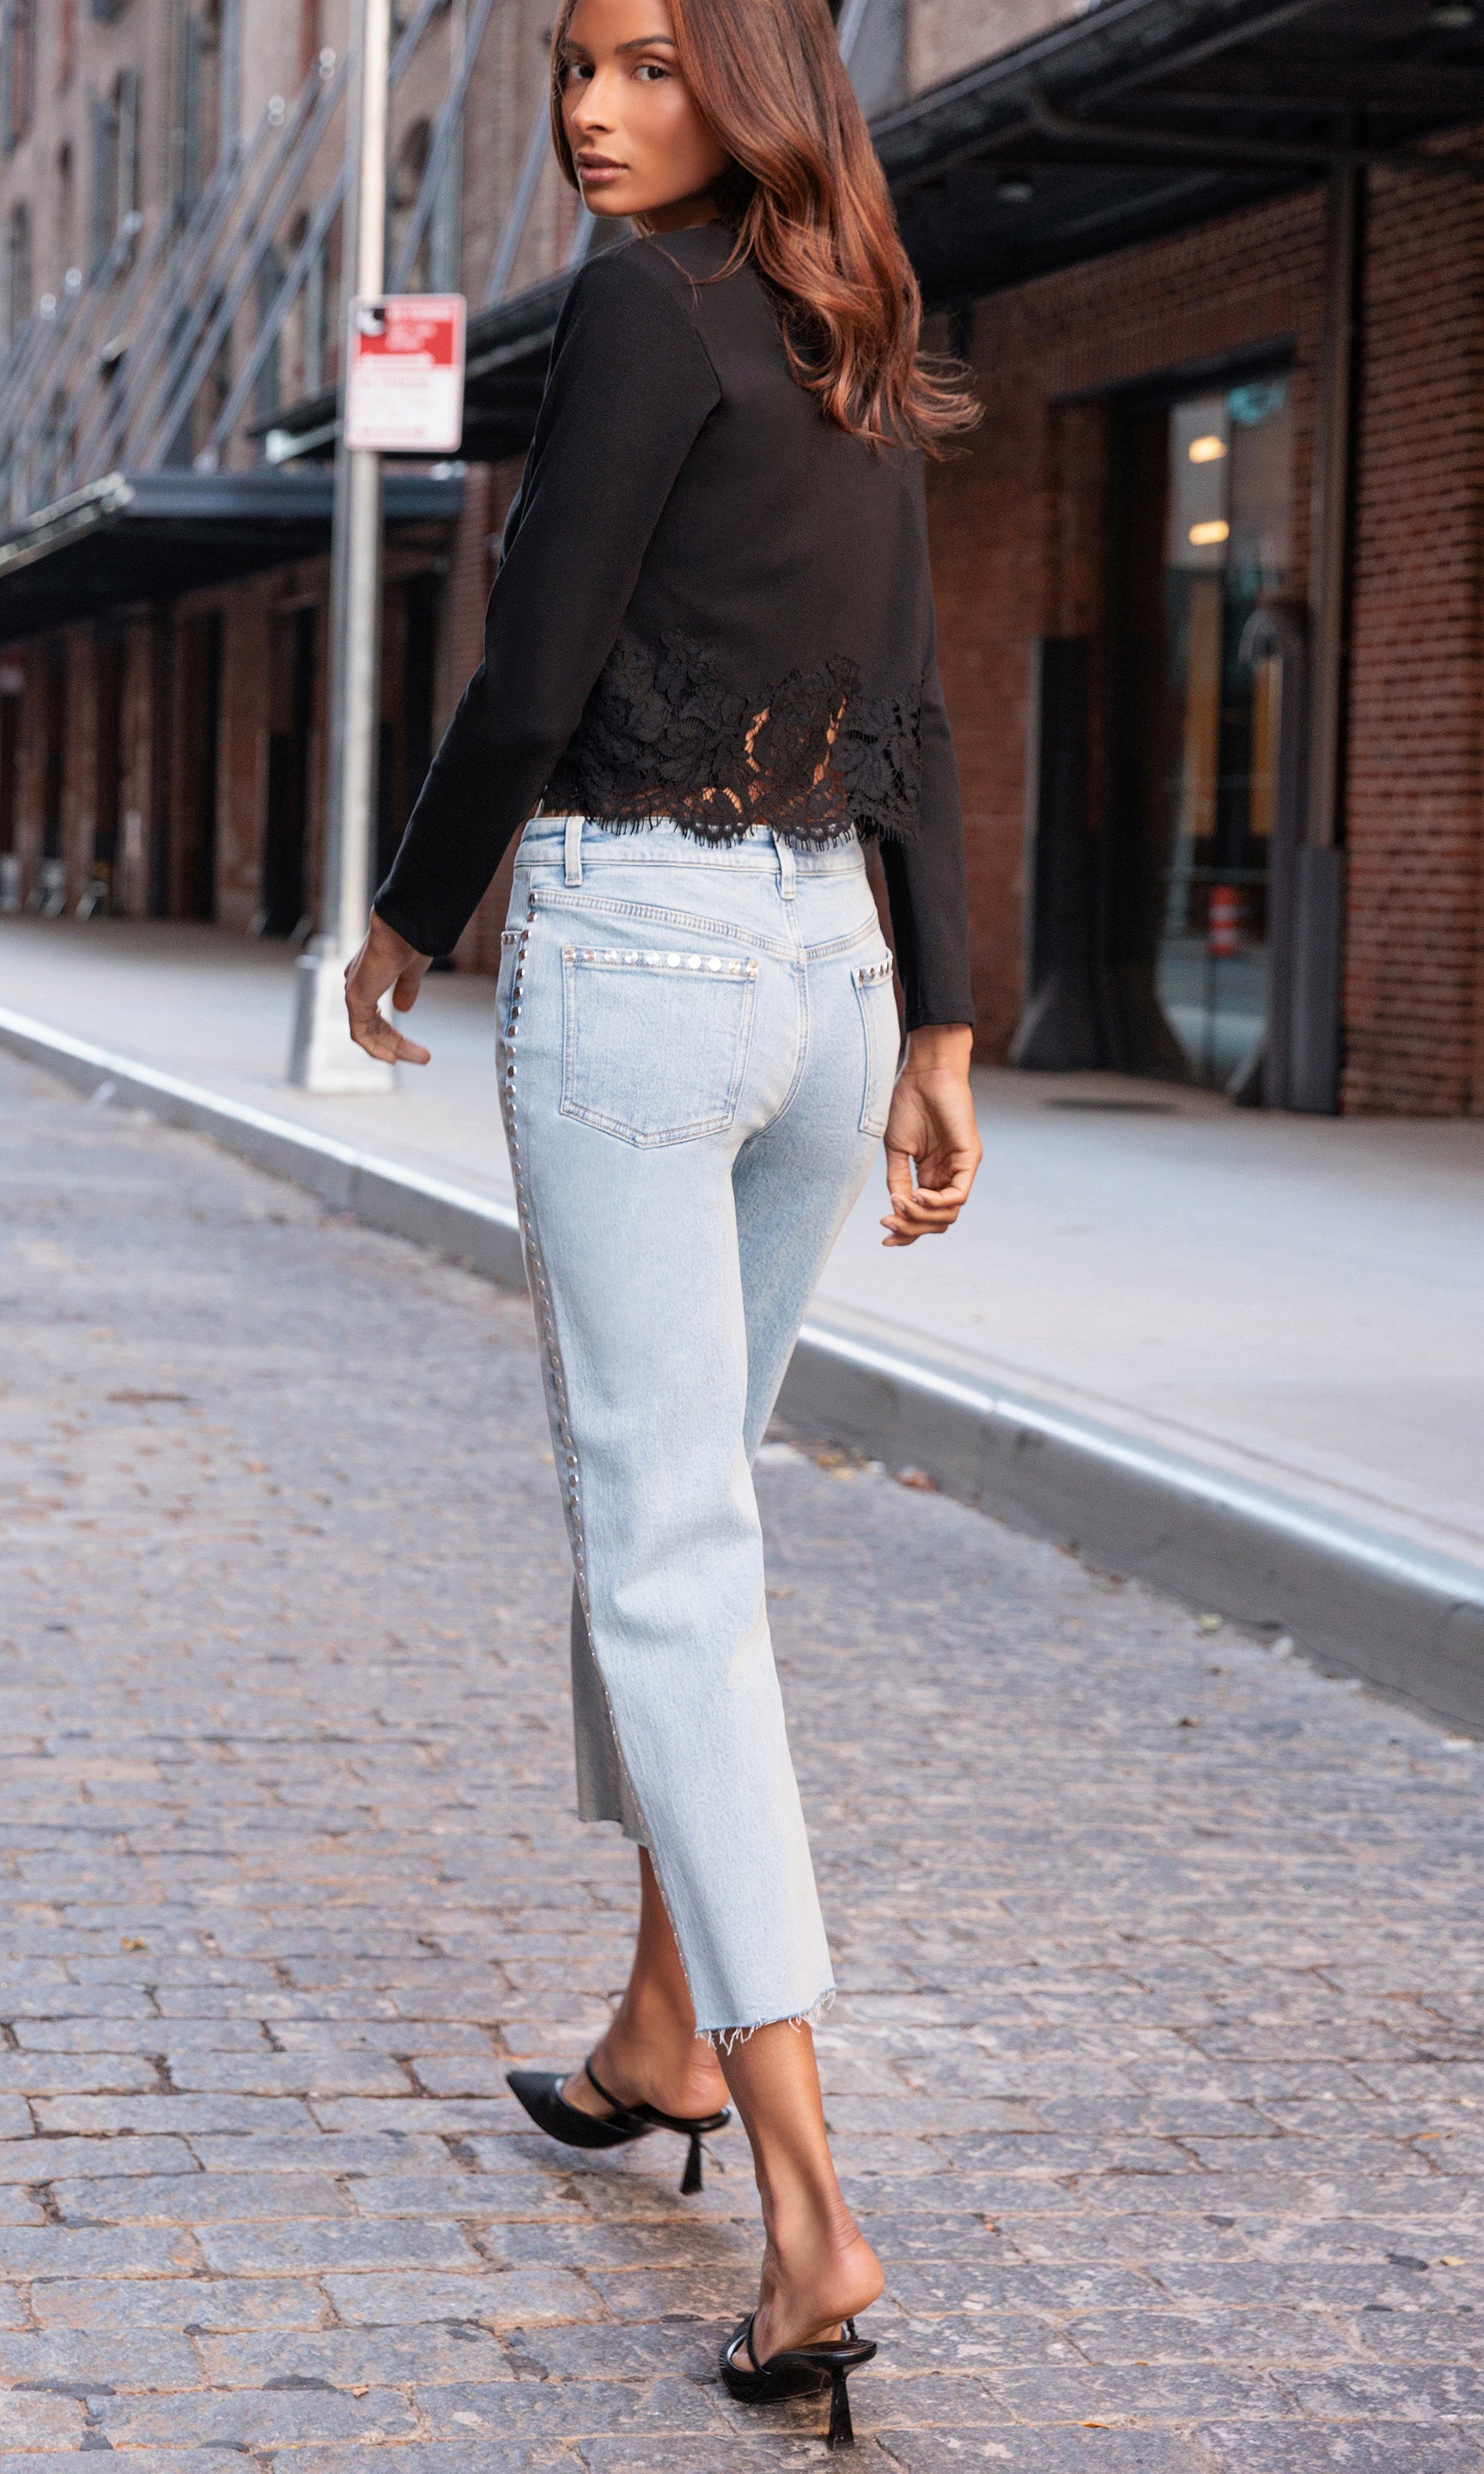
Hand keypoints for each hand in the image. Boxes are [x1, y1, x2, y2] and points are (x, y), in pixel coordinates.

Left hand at [344, 912, 433, 1064]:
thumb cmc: (409, 941)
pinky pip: (360, 1034)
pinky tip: (393, 1058)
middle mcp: (358, 985)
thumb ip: (406, 989)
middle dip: (398, 1044)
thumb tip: (402, 1009)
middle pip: (374, 1026)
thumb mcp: (412, 971)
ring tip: (422, 1058)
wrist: (404, 929)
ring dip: (393, 1048)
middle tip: (423, 1056)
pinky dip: (375, 1049)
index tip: (416, 1048)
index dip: (394, 1035)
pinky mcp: (355, 999)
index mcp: (369, 977)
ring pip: (369, 1032)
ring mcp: (355, 992)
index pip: (377, 1015)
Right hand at [880, 1023, 980, 1246]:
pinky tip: (916, 1195)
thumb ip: (898, 1179)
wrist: (922, 1073)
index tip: (884, 1236)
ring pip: (948, 1214)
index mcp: (930, 1175)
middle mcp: (948, 1176)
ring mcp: (960, 1169)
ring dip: (921, 1217)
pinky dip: (935, 1202)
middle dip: (911, 1228)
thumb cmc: (907, 1103)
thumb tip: (896, 1208)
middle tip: (888, 1222)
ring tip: (900, 1205)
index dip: (906, 1232)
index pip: (925, 1216)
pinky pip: (958, 1196)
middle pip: (937, 1222)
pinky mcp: (970, 1159)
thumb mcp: (897, 1149)